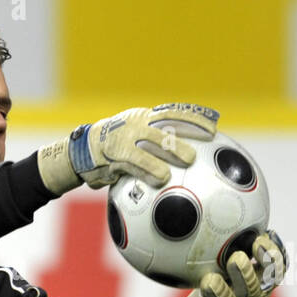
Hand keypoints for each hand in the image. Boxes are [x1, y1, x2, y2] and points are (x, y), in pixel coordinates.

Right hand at [37, 103, 218, 194]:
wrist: (83, 150)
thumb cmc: (119, 145)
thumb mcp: (138, 135)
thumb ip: (160, 138)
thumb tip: (193, 149)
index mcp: (145, 117)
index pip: (173, 114)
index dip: (194, 121)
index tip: (213, 130)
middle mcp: (135, 125)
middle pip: (160, 132)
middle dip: (176, 143)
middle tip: (193, 157)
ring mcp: (122, 141)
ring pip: (143, 150)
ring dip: (157, 161)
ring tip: (169, 175)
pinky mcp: (112, 158)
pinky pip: (130, 166)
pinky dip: (145, 173)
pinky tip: (158, 182)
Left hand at [168, 230, 286, 296]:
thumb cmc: (217, 296)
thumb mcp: (229, 277)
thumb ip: (235, 258)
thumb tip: (233, 225)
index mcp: (260, 283)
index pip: (279, 267)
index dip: (277, 251)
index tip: (266, 234)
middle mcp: (255, 295)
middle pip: (270, 276)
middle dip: (266, 257)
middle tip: (256, 242)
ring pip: (249, 289)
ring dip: (244, 271)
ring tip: (235, 258)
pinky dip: (217, 290)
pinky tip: (209, 279)